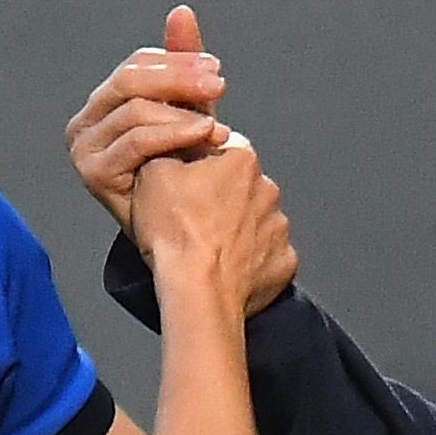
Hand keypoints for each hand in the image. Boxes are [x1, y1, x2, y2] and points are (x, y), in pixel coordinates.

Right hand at [70, 5, 233, 230]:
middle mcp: (86, 123)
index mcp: (104, 103)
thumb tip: (182, 11)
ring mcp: (85, 148)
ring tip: (217, 123)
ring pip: (134, 109)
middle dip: (179, 78)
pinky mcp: (93, 173)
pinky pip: (136, 141)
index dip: (178, 62)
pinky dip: (173, 134)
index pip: (138, 64)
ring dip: (181, 112)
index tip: (216, 70)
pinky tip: (204, 137)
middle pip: (131, 80)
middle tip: (218, 85)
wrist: (187, 245)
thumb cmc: (188, 182)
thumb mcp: (188, 115)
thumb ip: (182, 64)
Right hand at [132, 133, 298, 318]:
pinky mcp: (283, 261)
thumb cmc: (176, 235)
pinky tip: (227, 266)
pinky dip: (251, 260)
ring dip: (238, 229)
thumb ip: (170, 147)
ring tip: (209, 247)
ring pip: (256, 220)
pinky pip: (267, 254)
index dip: (200, 166)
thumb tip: (176, 144)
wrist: (196, 290)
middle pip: (242, 186)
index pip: (222, 149)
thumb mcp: (152, 172)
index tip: (185, 185)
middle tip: (193, 219)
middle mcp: (267, 189)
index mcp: (241, 160)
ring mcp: (279, 227)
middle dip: (222, 198)